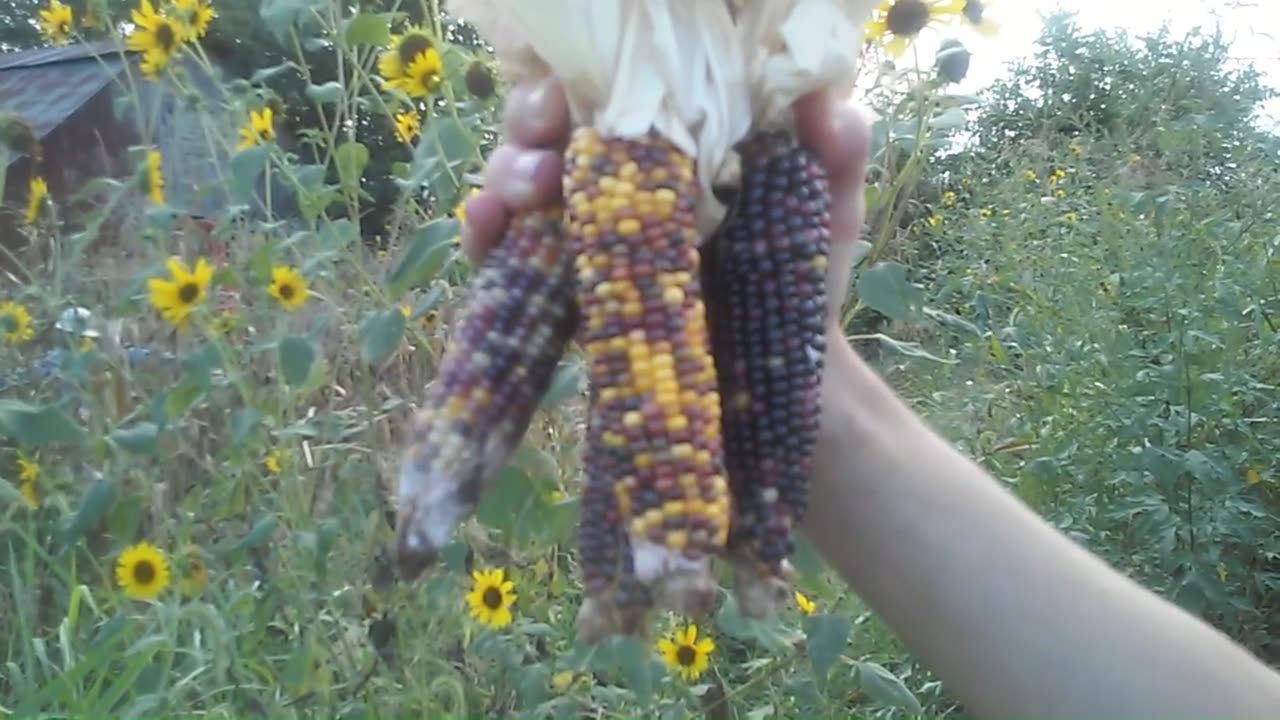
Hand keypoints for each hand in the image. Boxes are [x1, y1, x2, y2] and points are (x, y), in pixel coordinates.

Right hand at [458, 75, 872, 330]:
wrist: (781, 391)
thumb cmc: (803, 288)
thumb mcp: (828, 216)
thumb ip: (834, 159)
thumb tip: (833, 105)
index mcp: (674, 146)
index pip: (612, 90)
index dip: (586, 77)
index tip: (580, 85)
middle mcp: (618, 183)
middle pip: (551, 127)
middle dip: (533, 118)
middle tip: (548, 132)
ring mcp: (584, 237)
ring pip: (519, 182)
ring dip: (508, 170)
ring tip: (525, 189)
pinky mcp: (562, 294)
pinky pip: (508, 257)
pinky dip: (485, 236)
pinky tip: (483, 225)